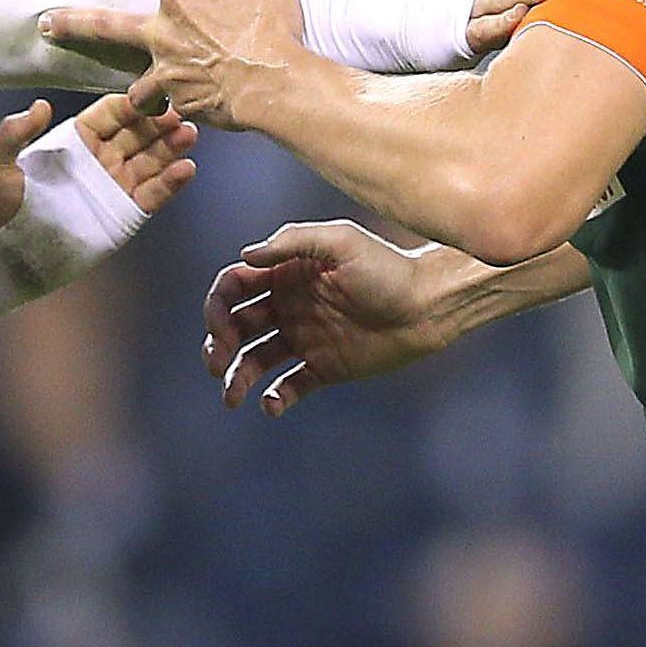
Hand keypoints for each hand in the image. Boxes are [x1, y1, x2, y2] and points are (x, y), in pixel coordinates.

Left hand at [0, 93, 199, 290]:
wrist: (0, 258)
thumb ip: (13, 132)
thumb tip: (41, 106)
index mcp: (72, 141)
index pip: (109, 114)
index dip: (130, 103)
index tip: (151, 93)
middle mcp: (98, 160)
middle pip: (137, 133)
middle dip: (159, 122)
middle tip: (181, 111)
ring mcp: (113, 187)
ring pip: (150, 160)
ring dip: (171, 147)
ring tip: (189, 134)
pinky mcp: (123, 215)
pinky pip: (153, 195)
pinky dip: (171, 183)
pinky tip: (186, 169)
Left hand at [43, 0, 308, 129]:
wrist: (273, 85)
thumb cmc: (271, 31)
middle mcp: (162, 34)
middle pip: (107, 25)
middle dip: (73, 23)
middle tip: (45, 23)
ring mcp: (167, 72)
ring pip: (137, 85)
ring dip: (139, 90)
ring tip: (141, 95)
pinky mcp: (181, 103)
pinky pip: (174, 108)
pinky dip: (180, 110)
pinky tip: (187, 113)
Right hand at [203, 220, 459, 414]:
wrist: (428, 306)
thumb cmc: (387, 267)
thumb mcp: (340, 241)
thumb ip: (292, 242)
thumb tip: (244, 256)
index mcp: (287, 273)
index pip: (234, 287)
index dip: (217, 305)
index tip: (218, 326)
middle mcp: (289, 305)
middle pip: (237, 325)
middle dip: (218, 343)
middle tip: (217, 361)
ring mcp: (305, 338)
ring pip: (255, 360)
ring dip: (237, 376)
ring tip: (232, 396)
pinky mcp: (323, 367)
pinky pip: (289, 387)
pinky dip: (274, 399)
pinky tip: (271, 405)